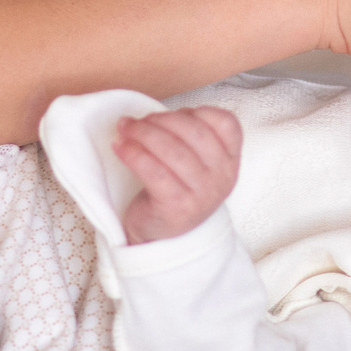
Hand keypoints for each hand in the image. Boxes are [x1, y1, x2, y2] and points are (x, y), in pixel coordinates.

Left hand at [115, 107, 242, 242]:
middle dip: (161, 119)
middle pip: (194, 132)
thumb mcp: (197, 166)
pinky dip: (133, 154)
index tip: (174, 114)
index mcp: (231, 162)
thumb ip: (187, 138)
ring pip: (172, 150)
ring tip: (125, 129)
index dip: (198, 111)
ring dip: (142, 133)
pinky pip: (153, 171)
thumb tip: (150, 115)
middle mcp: (221, 178)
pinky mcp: (177, 207)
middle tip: (138, 121)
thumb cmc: (178, 191)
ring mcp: (202, 195)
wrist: (165, 239)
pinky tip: (120, 147)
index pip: (226, 123)